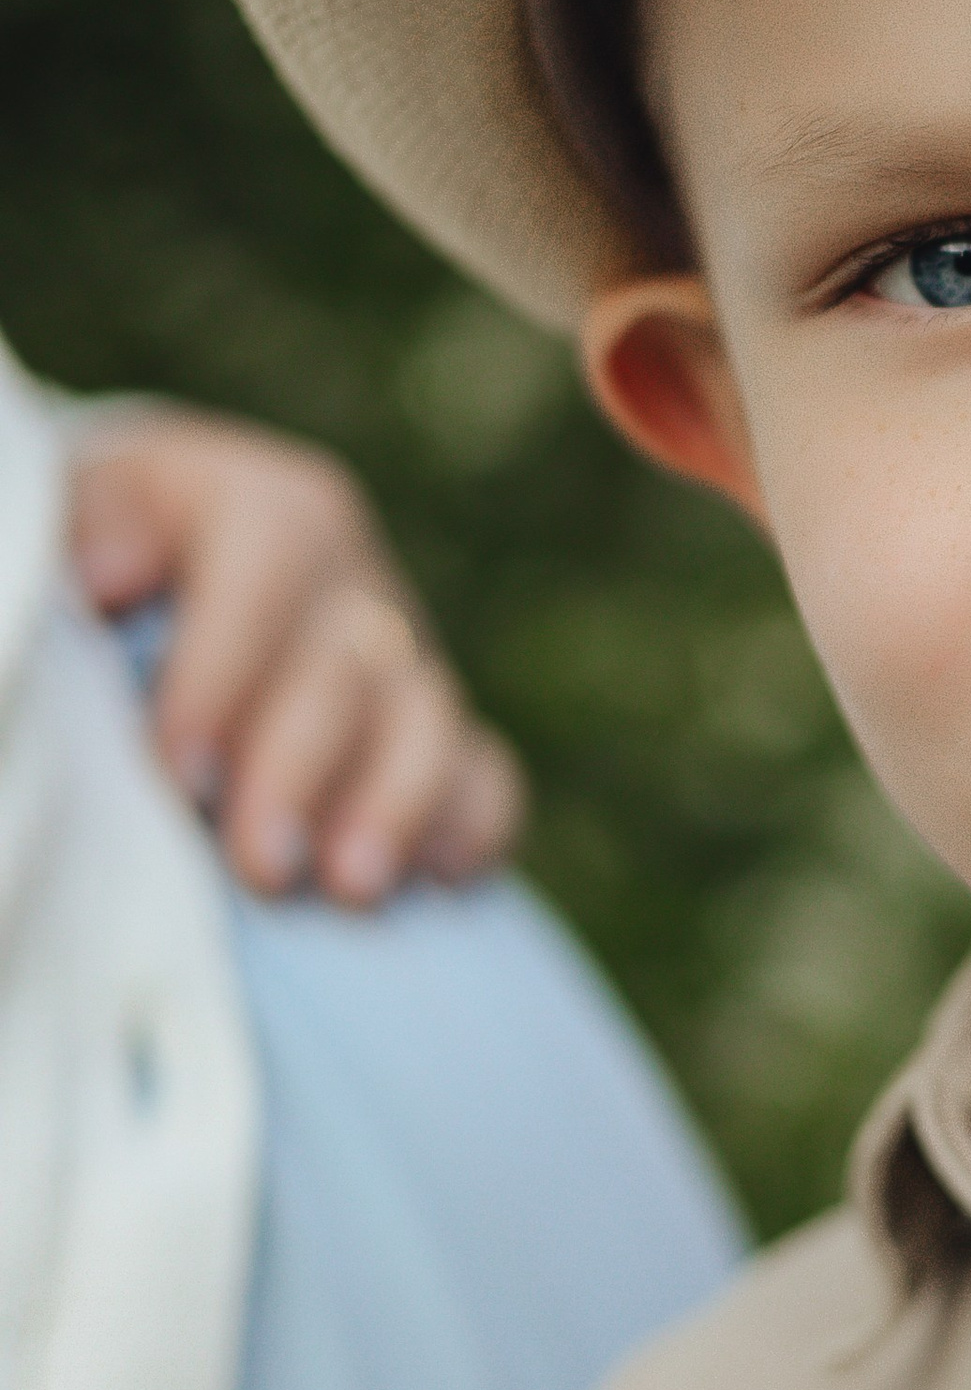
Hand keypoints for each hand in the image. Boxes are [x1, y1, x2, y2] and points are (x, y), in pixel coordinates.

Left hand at [65, 405, 521, 899]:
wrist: (150, 575)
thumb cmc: (90, 565)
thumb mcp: (68, 515)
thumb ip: (80, 529)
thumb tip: (106, 573)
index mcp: (262, 504)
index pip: (271, 558)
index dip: (229, 666)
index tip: (178, 769)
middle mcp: (346, 573)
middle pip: (351, 660)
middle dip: (304, 769)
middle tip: (259, 864)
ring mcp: (401, 654)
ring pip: (429, 719)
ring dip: (397, 806)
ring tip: (351, 886)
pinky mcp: (430, 729)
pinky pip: (483, 771)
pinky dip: (470, 820)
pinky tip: (438, 875)